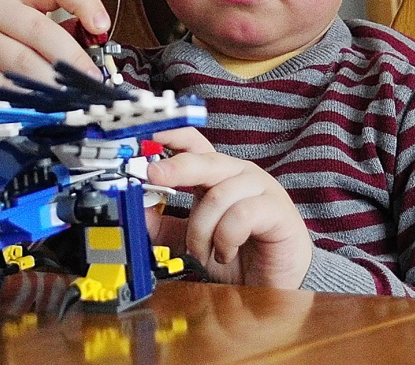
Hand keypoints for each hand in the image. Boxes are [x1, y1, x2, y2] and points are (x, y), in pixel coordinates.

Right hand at [0, 0, 107, 99]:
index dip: (83, 0)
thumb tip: (94, 54)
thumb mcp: (19, 30)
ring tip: (70, 97)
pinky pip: (0, 87)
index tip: (103, 25)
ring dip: (51, 83)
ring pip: (21, 61)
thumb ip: (54, 35)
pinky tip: (39, 107)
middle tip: (90, 79)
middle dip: (71, 57)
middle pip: (39, 28)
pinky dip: (24, 99)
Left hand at [146, 128, 311, 288]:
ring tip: (202, 252)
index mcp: (216, 175)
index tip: (146, 132)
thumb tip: (135, 209)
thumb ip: (164, 225)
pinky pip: (242, 213)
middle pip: (204, 160)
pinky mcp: (278, 209)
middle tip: (152, 175)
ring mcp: (261, 187)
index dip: (170, 134)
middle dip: (175, 167)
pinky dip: (226, 237)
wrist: (278, 282)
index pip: (193, 142)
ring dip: (201, 229)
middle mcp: (238, 173)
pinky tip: (226, 252)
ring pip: (218, 194)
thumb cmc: (239, 254)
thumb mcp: (192, 238)